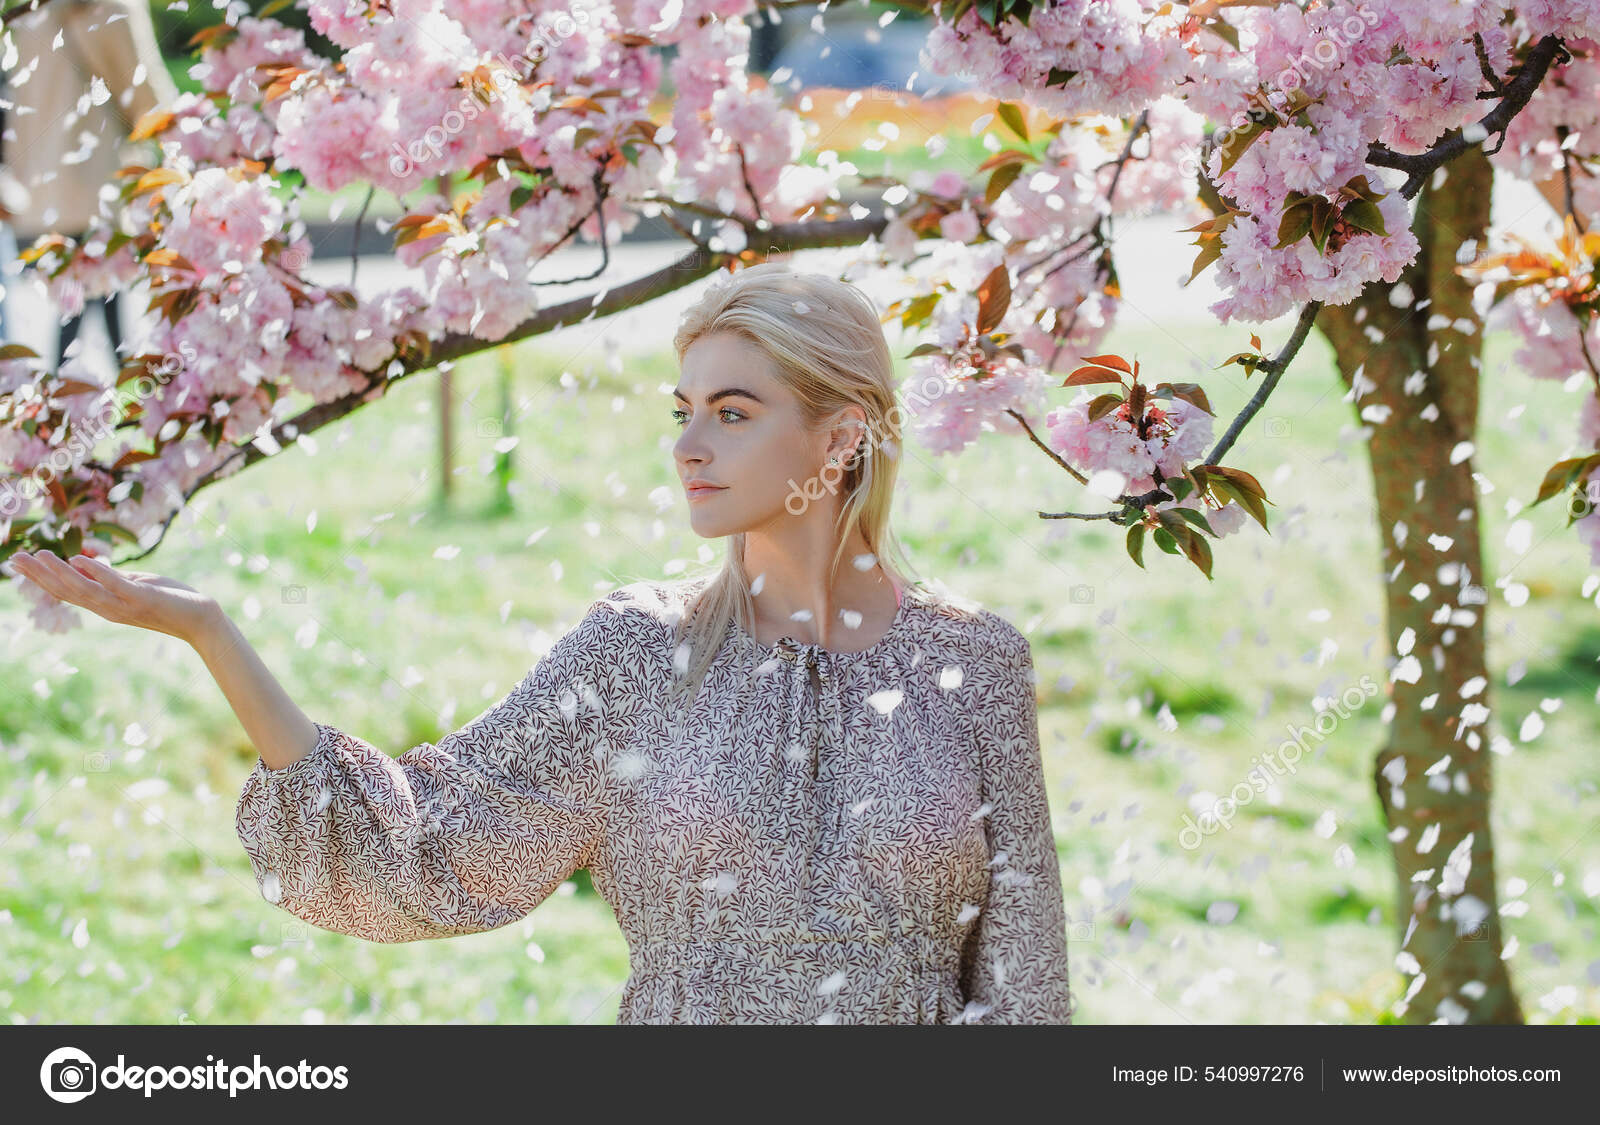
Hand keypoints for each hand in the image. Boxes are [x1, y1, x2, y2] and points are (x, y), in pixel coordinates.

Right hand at [6, 550, 219, 643]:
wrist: (201, 618)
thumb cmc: (170, 600)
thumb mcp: (136, 585)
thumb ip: (112, 578)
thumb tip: (84, 563)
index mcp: (105, 604)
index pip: (66, 591)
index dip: (41, 578)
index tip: (17, 563)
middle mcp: (109, 608)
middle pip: (67, 592)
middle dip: (40, 576)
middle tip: (14, 558)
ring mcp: (124, 605)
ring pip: (85, 590)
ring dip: (61, 573)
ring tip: (40, 555)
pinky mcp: (143, 599)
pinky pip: (116, 585)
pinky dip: (98, 572)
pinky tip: (80, 559)